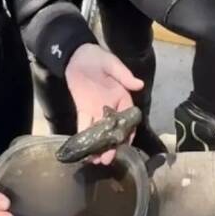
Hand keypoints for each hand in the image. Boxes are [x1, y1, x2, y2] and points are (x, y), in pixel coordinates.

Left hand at [65, 43, 143, 164]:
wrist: (75, 55)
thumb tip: (139, 84)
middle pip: (113, 129)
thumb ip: (124, 75)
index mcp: (122, 96)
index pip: (128, 118)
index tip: (126, 144)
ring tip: (96, 161)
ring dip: (98, 147)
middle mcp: (111, 106)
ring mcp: (96, 110)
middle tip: (107, 159)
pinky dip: (84, 138)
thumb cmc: (97, 57)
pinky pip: (84, 126)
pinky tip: (83, 150)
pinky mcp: (83, 110)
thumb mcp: (112, 63)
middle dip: (111, 145)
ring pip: (99, 132)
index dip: (128, 132)